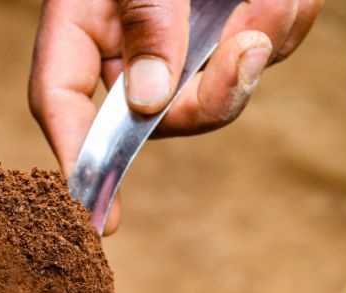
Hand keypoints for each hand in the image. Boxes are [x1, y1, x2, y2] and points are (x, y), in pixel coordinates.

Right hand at [29, 0, 322, 233]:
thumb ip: (146, 20)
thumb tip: (151, 102)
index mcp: (83, 28)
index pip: (62, 103)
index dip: (79, 159)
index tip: (103, 218)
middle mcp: (128, 51)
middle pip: (158, 119)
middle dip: (212, 94)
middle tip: (249, 47)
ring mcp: (183, 48)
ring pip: (219, 95)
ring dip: (257, 49)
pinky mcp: (230, 35)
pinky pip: (263, 56)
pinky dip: (283, 23)